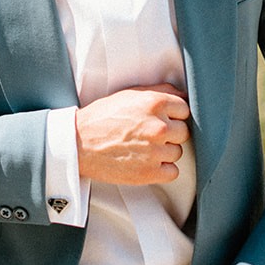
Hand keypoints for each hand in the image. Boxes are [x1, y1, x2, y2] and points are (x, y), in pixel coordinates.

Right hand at [74, 84, 189, 184]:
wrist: (78, 143)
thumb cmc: (101, 117)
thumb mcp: (129, 94)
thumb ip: (159, 92)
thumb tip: (183, 96)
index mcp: (155, 103)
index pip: (185, 109)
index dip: (173, 115)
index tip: (163, 119)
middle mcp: (159, 126)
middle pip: (183, 132)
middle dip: (170, 133)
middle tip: (149, 134)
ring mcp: (155, 151)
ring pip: (178, 152)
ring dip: (164, 152)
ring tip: (143, 148)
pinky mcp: (150, 172)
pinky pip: (172, 172)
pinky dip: (162, 170)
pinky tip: (146, 162)